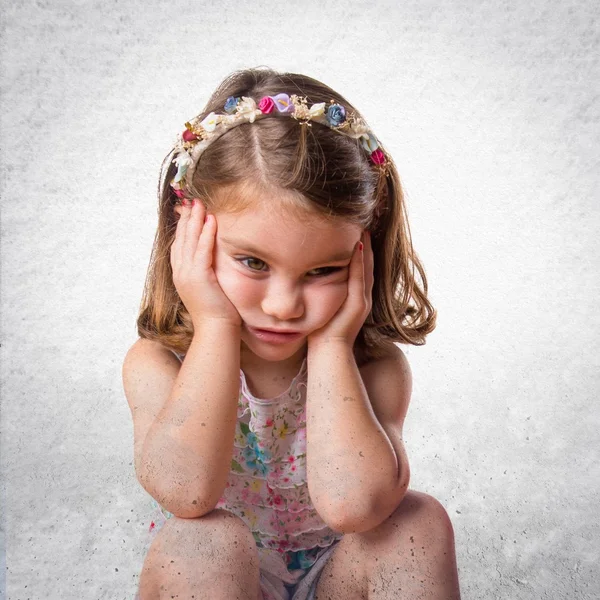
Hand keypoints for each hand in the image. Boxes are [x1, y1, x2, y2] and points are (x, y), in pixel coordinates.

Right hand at [171, 199, 241, 327]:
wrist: (216, 331)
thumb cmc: (217, 314)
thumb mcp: (209, 289)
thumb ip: (208, 274)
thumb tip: (214, 265)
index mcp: (181, 275)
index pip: (179, 245)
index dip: (183, 227)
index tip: (189, 212)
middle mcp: (180, 273)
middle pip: (181, 239)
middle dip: (187, 218)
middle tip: (194, 201)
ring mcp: (187, 275)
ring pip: (189, 241)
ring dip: (195, 221)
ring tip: (201, 204)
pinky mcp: (199, 278)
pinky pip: (202, 251)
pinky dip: (206, 235)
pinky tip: (211, 221)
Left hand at [307, 231, 373, 347]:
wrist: (328, 352)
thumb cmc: (321, 332)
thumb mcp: (323, 306)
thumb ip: (322, 291)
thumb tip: (309, 275)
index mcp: (356, 297)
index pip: (361, 267)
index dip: (361, 249)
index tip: (356, 230)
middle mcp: (363, 297)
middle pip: (368, 264)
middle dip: (366, 244)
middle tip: (363, 223)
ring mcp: (362, 300)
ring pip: (367, 268)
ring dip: (366, 248)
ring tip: (363, 229)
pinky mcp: (358, 304)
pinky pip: (359, 278)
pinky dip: (359, 262)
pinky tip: (357, 246)